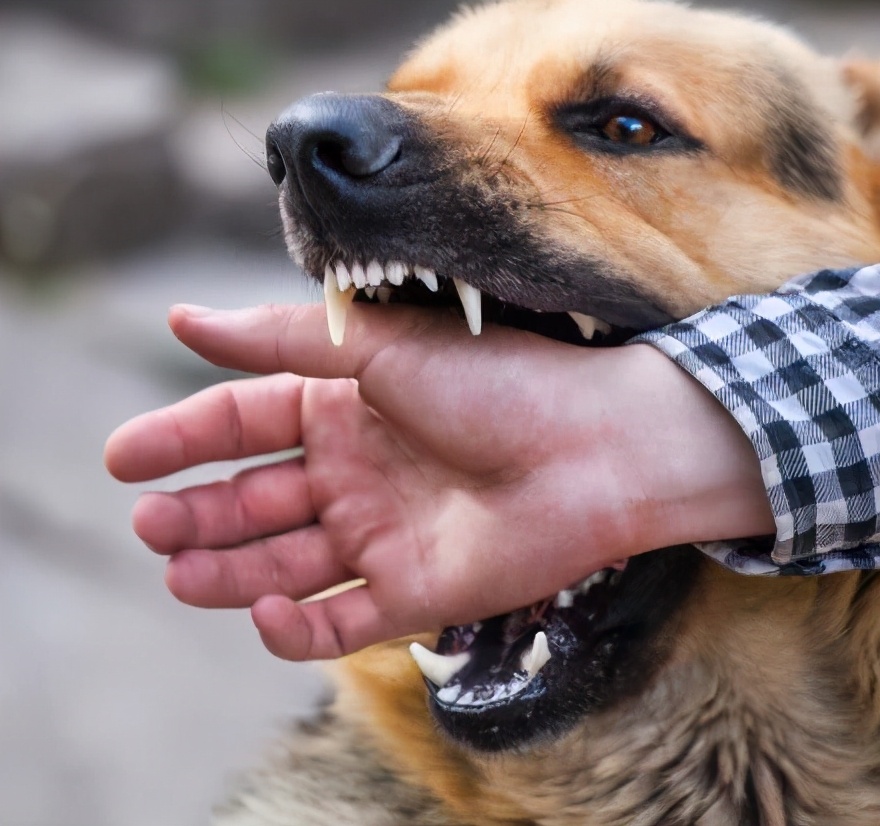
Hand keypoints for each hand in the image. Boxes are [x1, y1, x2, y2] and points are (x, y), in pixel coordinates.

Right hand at [104, 303, 772, 659]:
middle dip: (198, 513)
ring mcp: (385, 535)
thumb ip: (281, 342)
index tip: (122, 459)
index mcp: (347, 406)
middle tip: (150, 525)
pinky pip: (341, 621)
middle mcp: (360, 472)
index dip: (182, 439)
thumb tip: (180, 320)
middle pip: (255, 499)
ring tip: (177, 570)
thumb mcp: (380, 346)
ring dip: (228, 570)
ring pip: (284, 562)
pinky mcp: (417, 593)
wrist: (598, 447)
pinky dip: (297, 626)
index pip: (245, 422)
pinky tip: (264, 610)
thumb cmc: (500, 381)